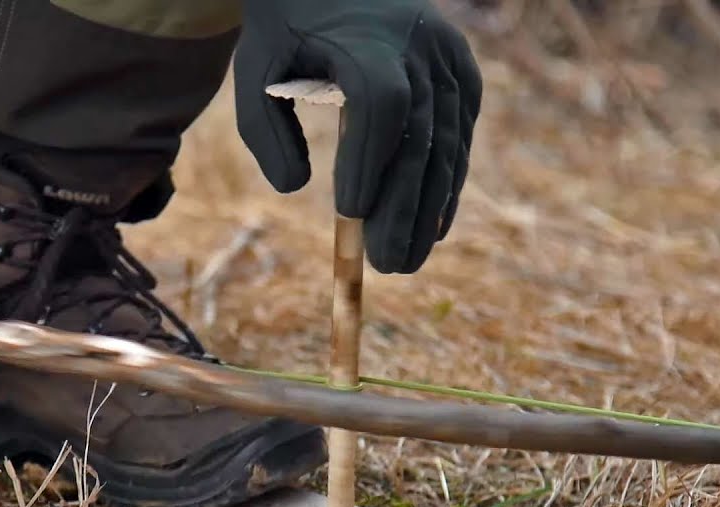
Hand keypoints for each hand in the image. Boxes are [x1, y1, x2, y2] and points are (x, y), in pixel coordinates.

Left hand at [233, 0, 481, 273]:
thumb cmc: (288, 28)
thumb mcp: (256, 68)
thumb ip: (264, 130)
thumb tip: (295, 189)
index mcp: (368, 38)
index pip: (381, 104)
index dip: (369, 160)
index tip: (348, 213)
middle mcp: (420, 46)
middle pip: (419, 137)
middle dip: (402, 207)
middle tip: (385, 264)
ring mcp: (449, 59)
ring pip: (446, 145)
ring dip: (428, 209)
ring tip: (405, 261)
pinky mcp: (463, 75)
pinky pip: (458, 137)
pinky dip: (446, 185)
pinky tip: (432, 230)